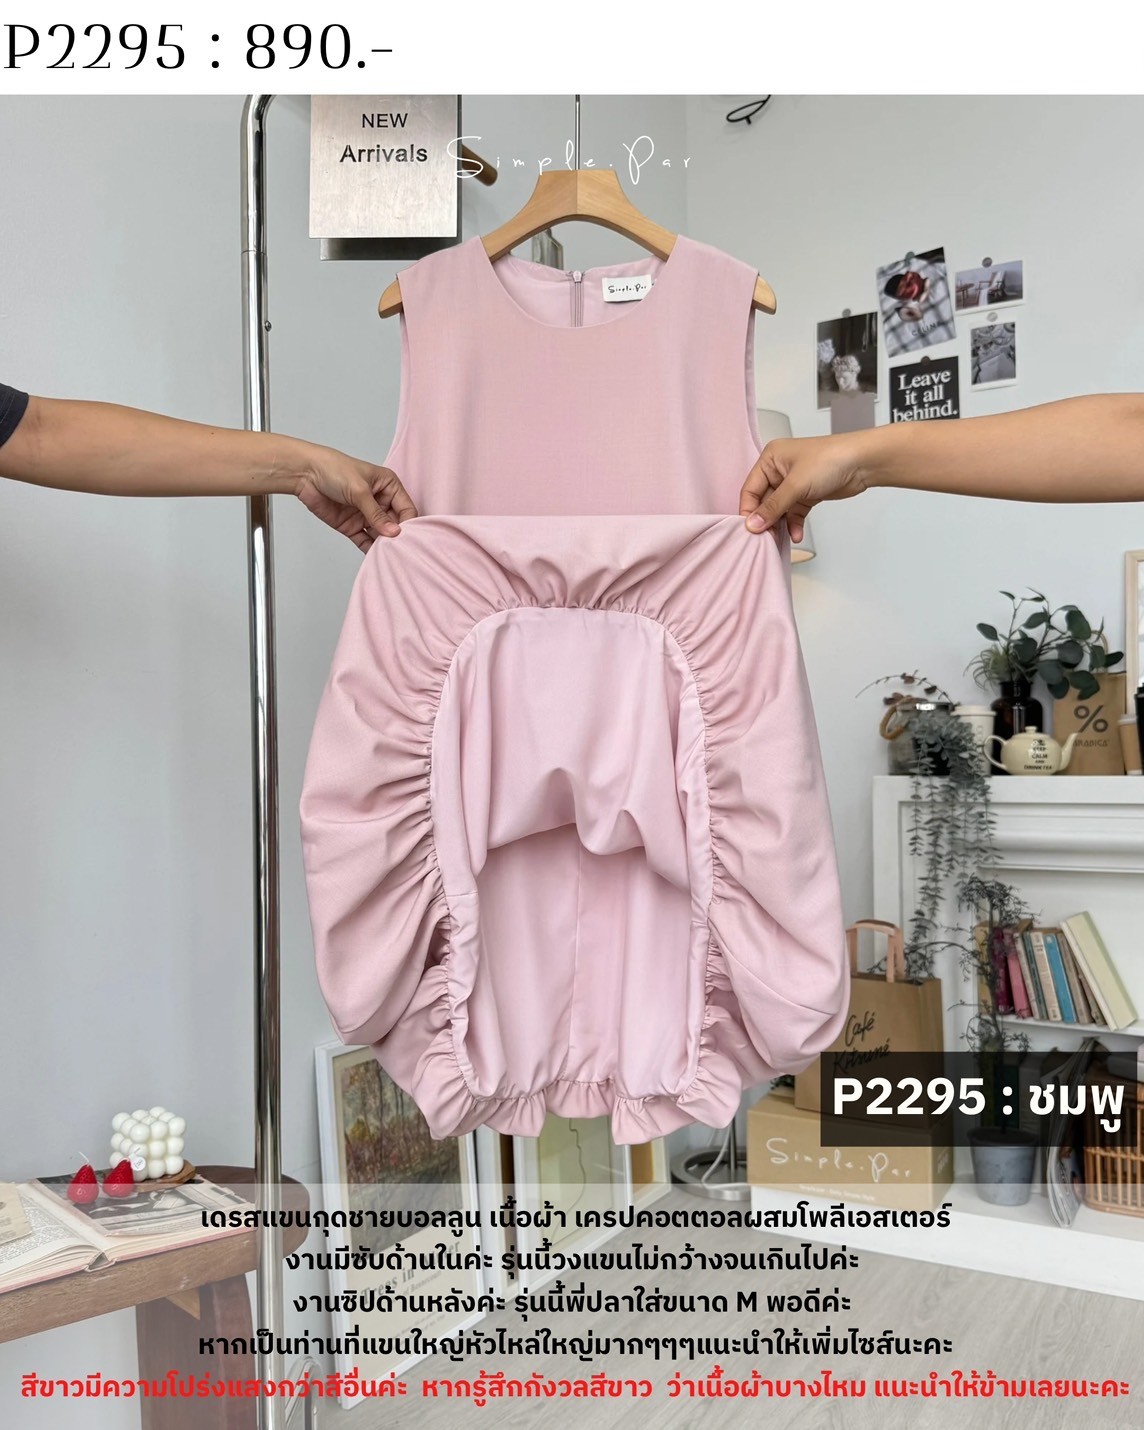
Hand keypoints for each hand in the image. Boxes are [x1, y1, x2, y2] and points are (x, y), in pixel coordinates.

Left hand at [293, 443, 417, 552]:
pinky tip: (375, 558)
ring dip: (384, 545)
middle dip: (397, 537)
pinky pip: (365, 541)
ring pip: (381, 535)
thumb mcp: (359, 491)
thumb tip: (393, 532)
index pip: (406, 509)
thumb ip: (376, 514)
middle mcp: (380, 502)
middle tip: (399, 550)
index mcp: (388, 487)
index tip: (408, 537)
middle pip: (395, 524)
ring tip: (388, 556)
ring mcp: (366, 515)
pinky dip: (370, 550)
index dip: (408, 523)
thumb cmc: (334, 470)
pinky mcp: (353, 526)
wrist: (305, 474)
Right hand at [740, 435, 867, 541]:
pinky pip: (793, 513)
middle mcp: (779, 470)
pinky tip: (796, 535)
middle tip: (765, 539)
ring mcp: (793, 483)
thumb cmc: (830, 460)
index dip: (749, 511)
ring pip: (778, 510)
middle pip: (763, 502)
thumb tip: (752, 525)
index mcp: (770, 459)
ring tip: (779, 540)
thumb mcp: (796, 485)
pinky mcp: (806, 494)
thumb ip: (773, 507)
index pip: (750, 489)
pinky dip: (794, 525)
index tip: (750, 530)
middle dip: (765, 521)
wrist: (863, 463)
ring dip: (780, 526)